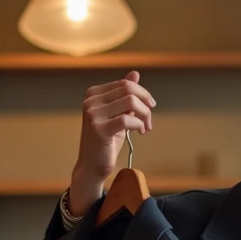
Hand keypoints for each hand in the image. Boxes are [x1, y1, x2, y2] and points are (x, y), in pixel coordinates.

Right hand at [68, 71, 156, 217]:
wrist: (92, 166)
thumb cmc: (106, 140)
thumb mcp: (118, 114)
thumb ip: (124, 95)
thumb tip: (135, 73)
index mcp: (94, 93)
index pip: (125, 83)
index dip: (142, 94)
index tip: (150, 107)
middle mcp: (91, 101)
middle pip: (129, 89)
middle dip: (145, 103)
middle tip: (149, 119)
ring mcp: (92, 114)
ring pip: (130, 102)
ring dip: (145, 115)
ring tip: (145, 127)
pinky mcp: (99, 129)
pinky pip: (127, 119)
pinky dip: (139, 125)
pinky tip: (140, 132)